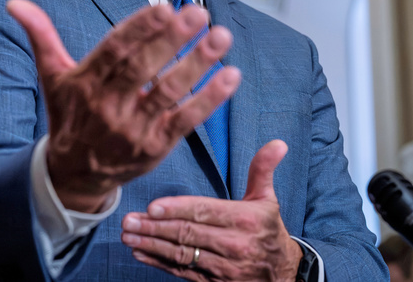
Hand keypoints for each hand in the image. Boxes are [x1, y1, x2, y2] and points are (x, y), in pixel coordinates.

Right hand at [7, 0, 240, 212]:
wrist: (74, 174)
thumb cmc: (68, 113)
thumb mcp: (52, 75)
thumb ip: (40, 35)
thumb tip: (14, 3)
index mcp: (85, 84)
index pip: (114, 52)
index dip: (138, 29)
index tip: (163, 7)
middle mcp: (109, 106)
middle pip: (143, 70)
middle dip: (172, 41)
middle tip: (198, 13)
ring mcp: (134, 129)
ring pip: (169, 93)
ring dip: (197, 64)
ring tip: (221, 37)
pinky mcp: (156, 147)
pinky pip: (186, 121)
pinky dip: (209, 99)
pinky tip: (230, 76)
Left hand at [120, 140, 301, 280]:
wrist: (284, 273)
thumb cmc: (268, 229)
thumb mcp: (267, 199)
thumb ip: (262, 170)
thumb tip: (277, 143)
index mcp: (244, 219)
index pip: (204, 211)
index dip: (176, 210)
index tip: (151, 207)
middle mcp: (234, 244)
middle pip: (187, 233)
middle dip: (154, 227)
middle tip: (128, 221)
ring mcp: (224, 267)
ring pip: (182, 254)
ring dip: (152, 246)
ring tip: (128, 237)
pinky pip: (183, 272)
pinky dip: (160, 264)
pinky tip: (141, 254)